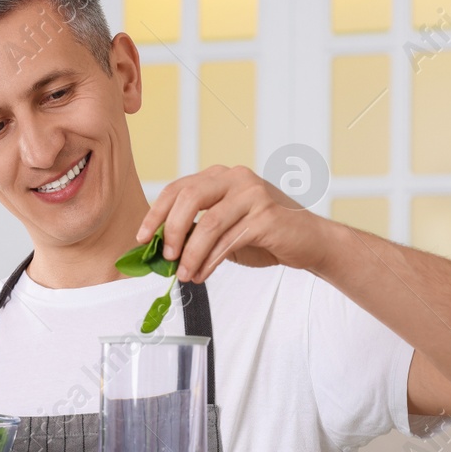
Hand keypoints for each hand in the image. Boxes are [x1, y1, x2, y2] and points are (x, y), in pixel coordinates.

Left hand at [137, 165, 324, 282]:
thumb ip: (197, 231)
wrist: (309, 241)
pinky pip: (228, 241)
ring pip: (208, 224)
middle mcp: (236, 178)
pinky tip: (203, 273)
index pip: (178, 188)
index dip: (155, 213)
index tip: (141, 237)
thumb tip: (161, 249)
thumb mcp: (225, 228)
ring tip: (184, 274)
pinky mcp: (265, 216)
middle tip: (165, 257)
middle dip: (170, 231)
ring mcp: (252, 194)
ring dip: (190, 254)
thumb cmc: (265, 235)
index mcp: (221, 177)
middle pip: (189, 198)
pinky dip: (211, 261)